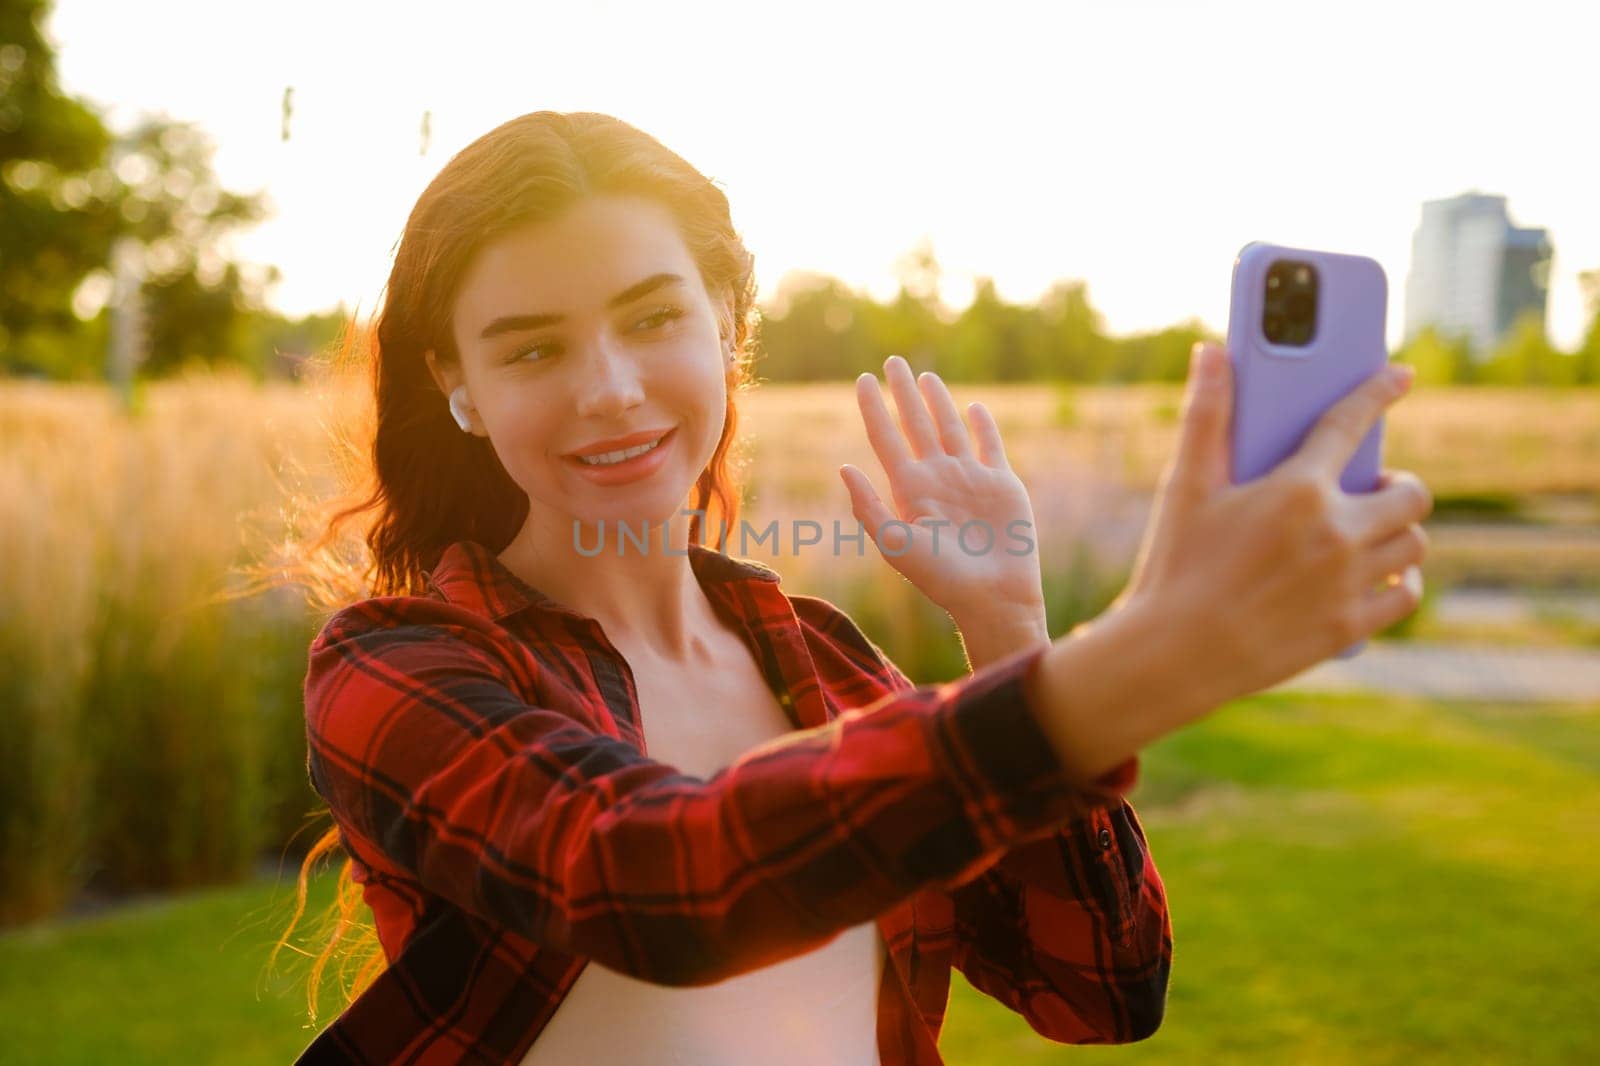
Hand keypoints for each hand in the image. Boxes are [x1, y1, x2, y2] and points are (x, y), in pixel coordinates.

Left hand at [841, 355, 1045, 622]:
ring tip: (925, 377)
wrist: (992, 596)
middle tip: (893, 361)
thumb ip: (868, 507)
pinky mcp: (1001, 484)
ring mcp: (969, 479)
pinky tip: (973, 408)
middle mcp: (937, 479)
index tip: (862, 379)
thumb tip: (844, 467)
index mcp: (909, 490)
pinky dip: (983, 426)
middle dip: (904, 393)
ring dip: (938, 402)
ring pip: (950, 428)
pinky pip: (990, 446)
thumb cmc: (941, 578)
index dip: (874, 408)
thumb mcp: (896, 544)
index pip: (885, 438)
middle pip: (915, 424)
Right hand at [1113, 341, 1431, 699]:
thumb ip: (1206, 415)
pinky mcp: (1349, 625)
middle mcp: (1335, 532)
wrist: (1173, 654)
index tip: (1400, 377)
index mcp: (1296, 489)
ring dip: (1401, 530)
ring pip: (1414, 542)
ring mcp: (1347, 582)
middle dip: (1398, 483)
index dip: (1378, 392)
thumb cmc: (1175, 565)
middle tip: (1374, 487)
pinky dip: (1403, 579)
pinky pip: (1405, 593)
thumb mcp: (1185, 487)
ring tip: (1375, 531)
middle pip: (1409, 492)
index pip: (1351, 423)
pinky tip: (1384, 574)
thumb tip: (1211, 351)